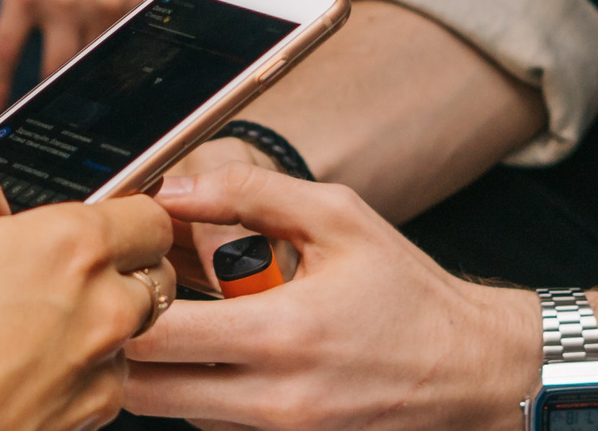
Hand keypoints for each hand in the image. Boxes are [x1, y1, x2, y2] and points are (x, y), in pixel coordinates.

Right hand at [0, 0, 167, 115]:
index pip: (143, 61)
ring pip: (55, 71)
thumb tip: (154, 49)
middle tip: (87, 143)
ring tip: (45, 129)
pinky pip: (6, 49)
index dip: (137, 99)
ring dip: (48, 101)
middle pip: (98, 74)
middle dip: (92, 110)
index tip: (132, 131)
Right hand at [0, 146, 173, 430]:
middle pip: (154, 272)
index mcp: (75, 244)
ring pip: (133, 329)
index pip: (153, 213)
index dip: (130, 209)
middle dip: (123, 264)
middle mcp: (105, 305)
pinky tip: (33, 364)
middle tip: (65, 268)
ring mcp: (100, 365)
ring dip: (103, 319)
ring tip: (41, 321)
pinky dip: (83, 369)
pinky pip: (108, 380)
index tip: (103, 217)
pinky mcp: (88, 415)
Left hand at [127, 165, 535, 430]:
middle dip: (128, 345)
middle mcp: (273, 400)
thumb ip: (250, 194)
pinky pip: (214, 428)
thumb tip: (174, 190)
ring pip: (174, 413)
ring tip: (194, 325)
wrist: (470, 371)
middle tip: (140, 303)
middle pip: (143, 392)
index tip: (136, 269)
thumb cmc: (407, 293)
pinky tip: (230, 356)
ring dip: (166, 373)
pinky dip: (203, 396)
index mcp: (281, 334)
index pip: (155, 337)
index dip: (128, 300)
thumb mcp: (338, 218)